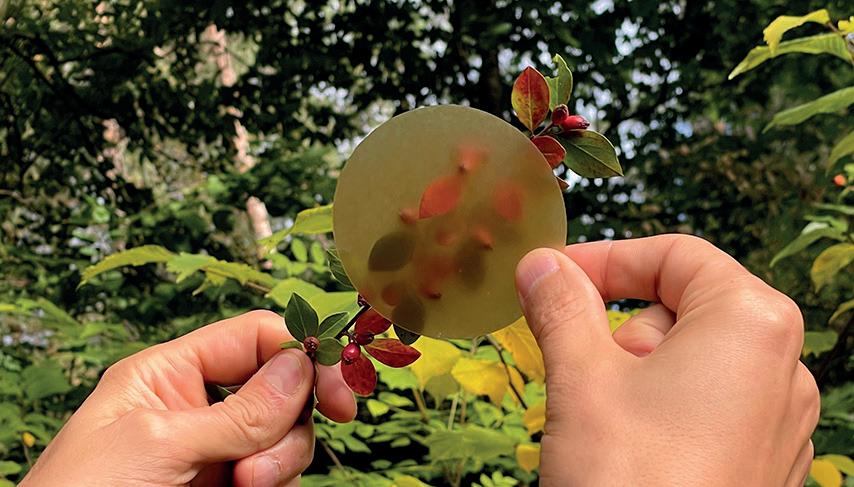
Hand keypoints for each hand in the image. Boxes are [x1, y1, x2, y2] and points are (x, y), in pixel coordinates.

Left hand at [21, 310, 355, 486]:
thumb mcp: (160, 445)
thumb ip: (238, 410)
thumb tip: (302, 364)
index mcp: (169, 373)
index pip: (253, 338)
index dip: (301, 353)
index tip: (337, 392)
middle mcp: (197, 405)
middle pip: (280, 387)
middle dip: (287, 421)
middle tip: (266, 463)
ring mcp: (214, 450)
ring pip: (284, 433)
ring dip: (279, 458)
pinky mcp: (225, 485)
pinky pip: (275, 470)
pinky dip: (275, 480)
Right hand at [515, 235, 818, 485]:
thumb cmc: (629, 477)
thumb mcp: (581, 376)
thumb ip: (561, 305)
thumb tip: (540, 264)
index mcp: (751, 324)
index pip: (676, 255)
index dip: (608, 259)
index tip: (554, 278)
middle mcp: (781, 367)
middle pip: (683, 309)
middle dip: (619, 329)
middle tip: (579, 367)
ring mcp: (778, 420)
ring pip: (690, 361)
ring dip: (634, 372)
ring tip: (604, 419)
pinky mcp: (763, 462)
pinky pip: (705, 408)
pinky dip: (660, 409)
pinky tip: (630, 448)